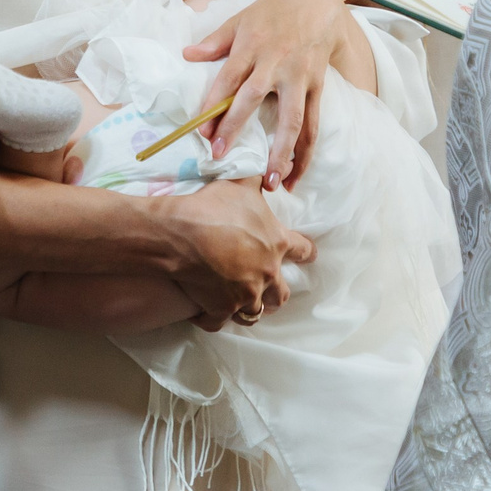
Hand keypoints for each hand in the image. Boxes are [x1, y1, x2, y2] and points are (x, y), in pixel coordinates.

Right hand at [157, 178, 313, 327]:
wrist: (181, 234)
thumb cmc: (213, 207)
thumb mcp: (240, 185)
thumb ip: (257, 179)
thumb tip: (269, 168)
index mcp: (276, 244)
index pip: (303, 250)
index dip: (307, 252)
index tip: (309, 255)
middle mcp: (266, 273)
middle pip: (280, 294)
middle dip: (276, 293)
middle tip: (270, 291)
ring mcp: (244, 295)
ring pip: (254, 313)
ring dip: (249, 309)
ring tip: (241, 306)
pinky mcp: (220, 309)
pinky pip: (219, 322)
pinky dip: (213, 319)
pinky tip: (206, 314)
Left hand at [183, 0, 354, 184]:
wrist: (319, 6)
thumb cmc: (274, 11)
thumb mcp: (241, 18)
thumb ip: (215, 41)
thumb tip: (187, 55)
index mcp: (252, 46)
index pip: (228, 79)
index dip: (214, 105)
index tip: (202, 132)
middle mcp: (276, 63)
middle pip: (254, 98)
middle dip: (235, 128)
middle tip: (220, 156)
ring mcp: (299, 77)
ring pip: (292, 119)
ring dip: (281, 153)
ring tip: (271, 183)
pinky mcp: (317, 87)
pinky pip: (313, 123)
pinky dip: (306, 151)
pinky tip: (296, 174)